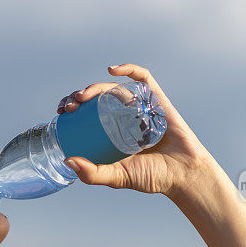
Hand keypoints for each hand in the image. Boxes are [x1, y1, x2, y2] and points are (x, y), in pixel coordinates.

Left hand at [56, 64, 214, 195]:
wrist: (183, 174)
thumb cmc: (152, 177)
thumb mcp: (117, 177)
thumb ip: (94, 173)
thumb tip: (67, 161)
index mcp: (113, 130)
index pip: (88, 113)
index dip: (73, 106)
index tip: (61, 111)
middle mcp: (125, 115)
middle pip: (97, 98)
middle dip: (79, 96)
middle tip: (69, 105)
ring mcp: (140, 105)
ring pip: (114, 88)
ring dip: (95, 86)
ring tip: (83, 95)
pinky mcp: (157, 98)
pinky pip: (143, 78)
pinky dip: (128, 69)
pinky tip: (113, 70)